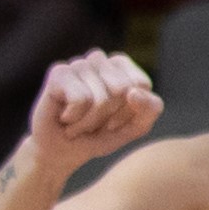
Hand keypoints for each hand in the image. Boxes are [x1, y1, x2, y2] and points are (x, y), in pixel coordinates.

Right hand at [22, 47, 158, 170]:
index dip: (131, 110)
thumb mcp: (135, 127)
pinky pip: (81, 99)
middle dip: (110, 115)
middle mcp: (99, 59)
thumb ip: (149, 109)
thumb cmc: (100, 134)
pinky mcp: (58, 73)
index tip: (116, 119)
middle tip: (95, 122)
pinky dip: (75, 118)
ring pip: (102, 98)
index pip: (141, 84)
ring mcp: (77, 64)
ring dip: (91, 121)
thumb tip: (134, 92)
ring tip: (79, 121)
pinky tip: (65, 117)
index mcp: (122, 66)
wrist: (63, 150)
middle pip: (122, 89)